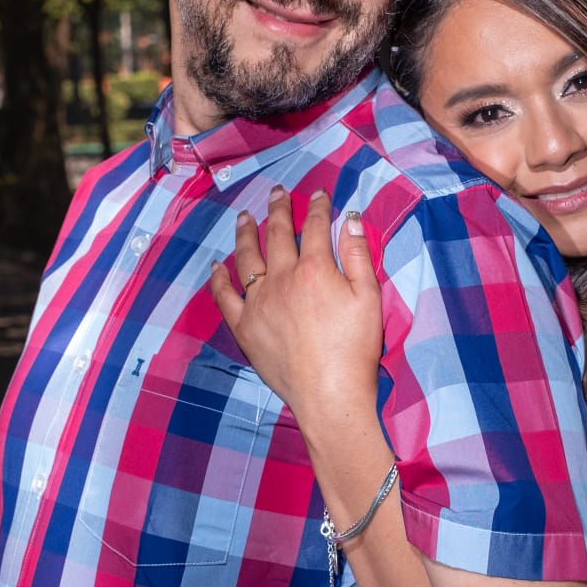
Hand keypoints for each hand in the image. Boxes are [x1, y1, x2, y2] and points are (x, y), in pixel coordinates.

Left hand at [211, 187, 382, 432]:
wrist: (330, 394)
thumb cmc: (356, 347)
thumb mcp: (369, 297)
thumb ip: (358, 254)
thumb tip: (349, 217)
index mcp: (315, 269)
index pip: (315, 226)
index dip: (318, 206)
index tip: (318, 193)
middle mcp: (281, 278)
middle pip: (277, 234)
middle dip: (278, 209)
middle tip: (277, 192)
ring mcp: (258, 302)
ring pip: (246, 257)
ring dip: (245, 232)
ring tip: (244, 216)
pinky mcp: (244, 327)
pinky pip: (225, 296)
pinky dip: (219, 278)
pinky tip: (217, 265)